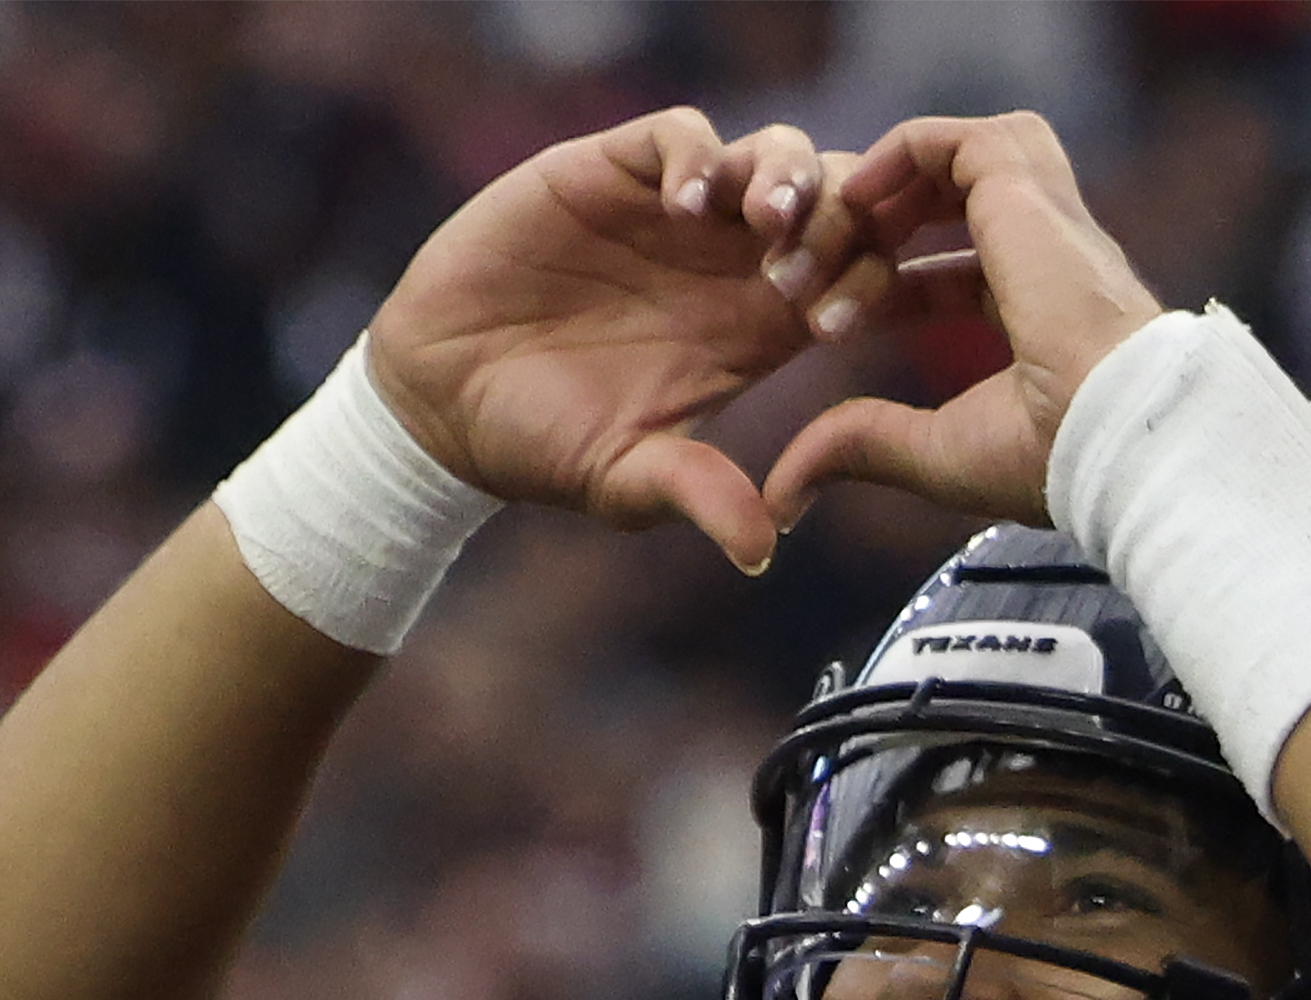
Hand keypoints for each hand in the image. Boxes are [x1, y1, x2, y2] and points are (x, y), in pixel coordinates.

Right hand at [365, 109, 864, 572]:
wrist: (440, 400)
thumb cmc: (542, 445)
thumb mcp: (626, 480)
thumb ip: (696, 495)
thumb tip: (760, 552)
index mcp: (759, 328)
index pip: (856, 280)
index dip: (870, 288)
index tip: (837, 328)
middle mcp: (731, 261)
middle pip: (835, 202)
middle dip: (843, 221)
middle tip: (802, 270)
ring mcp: (674, 212)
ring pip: (774, 154)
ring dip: (787, 176)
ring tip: (766, 221)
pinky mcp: (610, 173)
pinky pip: (680, 135)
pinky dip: (697, 154)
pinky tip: (685, 203)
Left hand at [762, 113, 1163, 529]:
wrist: (1113, 432)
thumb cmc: (1051, 458)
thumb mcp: (934, 453)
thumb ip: (861, 450)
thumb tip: (782, 498)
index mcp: (1045, 314)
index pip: (953, 277)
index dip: (881, 290)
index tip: (820, 326)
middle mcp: (1048, 255)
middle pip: (942, 210)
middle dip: (861, 238)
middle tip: (793, 281)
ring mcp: (1041, 216)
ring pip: (945, 164)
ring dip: (876, 190)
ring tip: (826, 233)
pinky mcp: (1023, 188)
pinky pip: (947, 140)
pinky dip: (892, 155)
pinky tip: (851, 200)